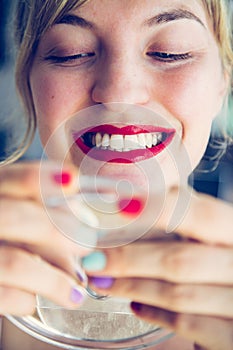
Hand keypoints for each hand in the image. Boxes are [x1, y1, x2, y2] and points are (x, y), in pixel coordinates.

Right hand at [0, 161, 90, 315]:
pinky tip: (35, 299)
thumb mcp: (16, 215)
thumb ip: (41, 210)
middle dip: (58, 232)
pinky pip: (6, 295)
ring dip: (54, 280)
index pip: (9, 179)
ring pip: (15, 263)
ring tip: (76, 292)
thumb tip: (82, 217)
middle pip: (16, 219)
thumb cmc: (8, 236)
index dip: (40, 179)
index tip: (73, 180)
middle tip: (86, 245)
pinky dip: (27, 300)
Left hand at [82, 187, 232, 349]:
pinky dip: (154, 314)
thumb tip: (131, 206)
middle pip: (181, 260)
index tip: (114, 207)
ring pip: (178, 295)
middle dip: (129, 260)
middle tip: (90, 258)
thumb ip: (186, 223)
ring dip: (131, 287)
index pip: (200, 214)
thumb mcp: (212, 237)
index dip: (156, 208)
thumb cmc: (221, 265)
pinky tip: (134, 306)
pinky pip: (188, 325)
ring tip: (101, 280)